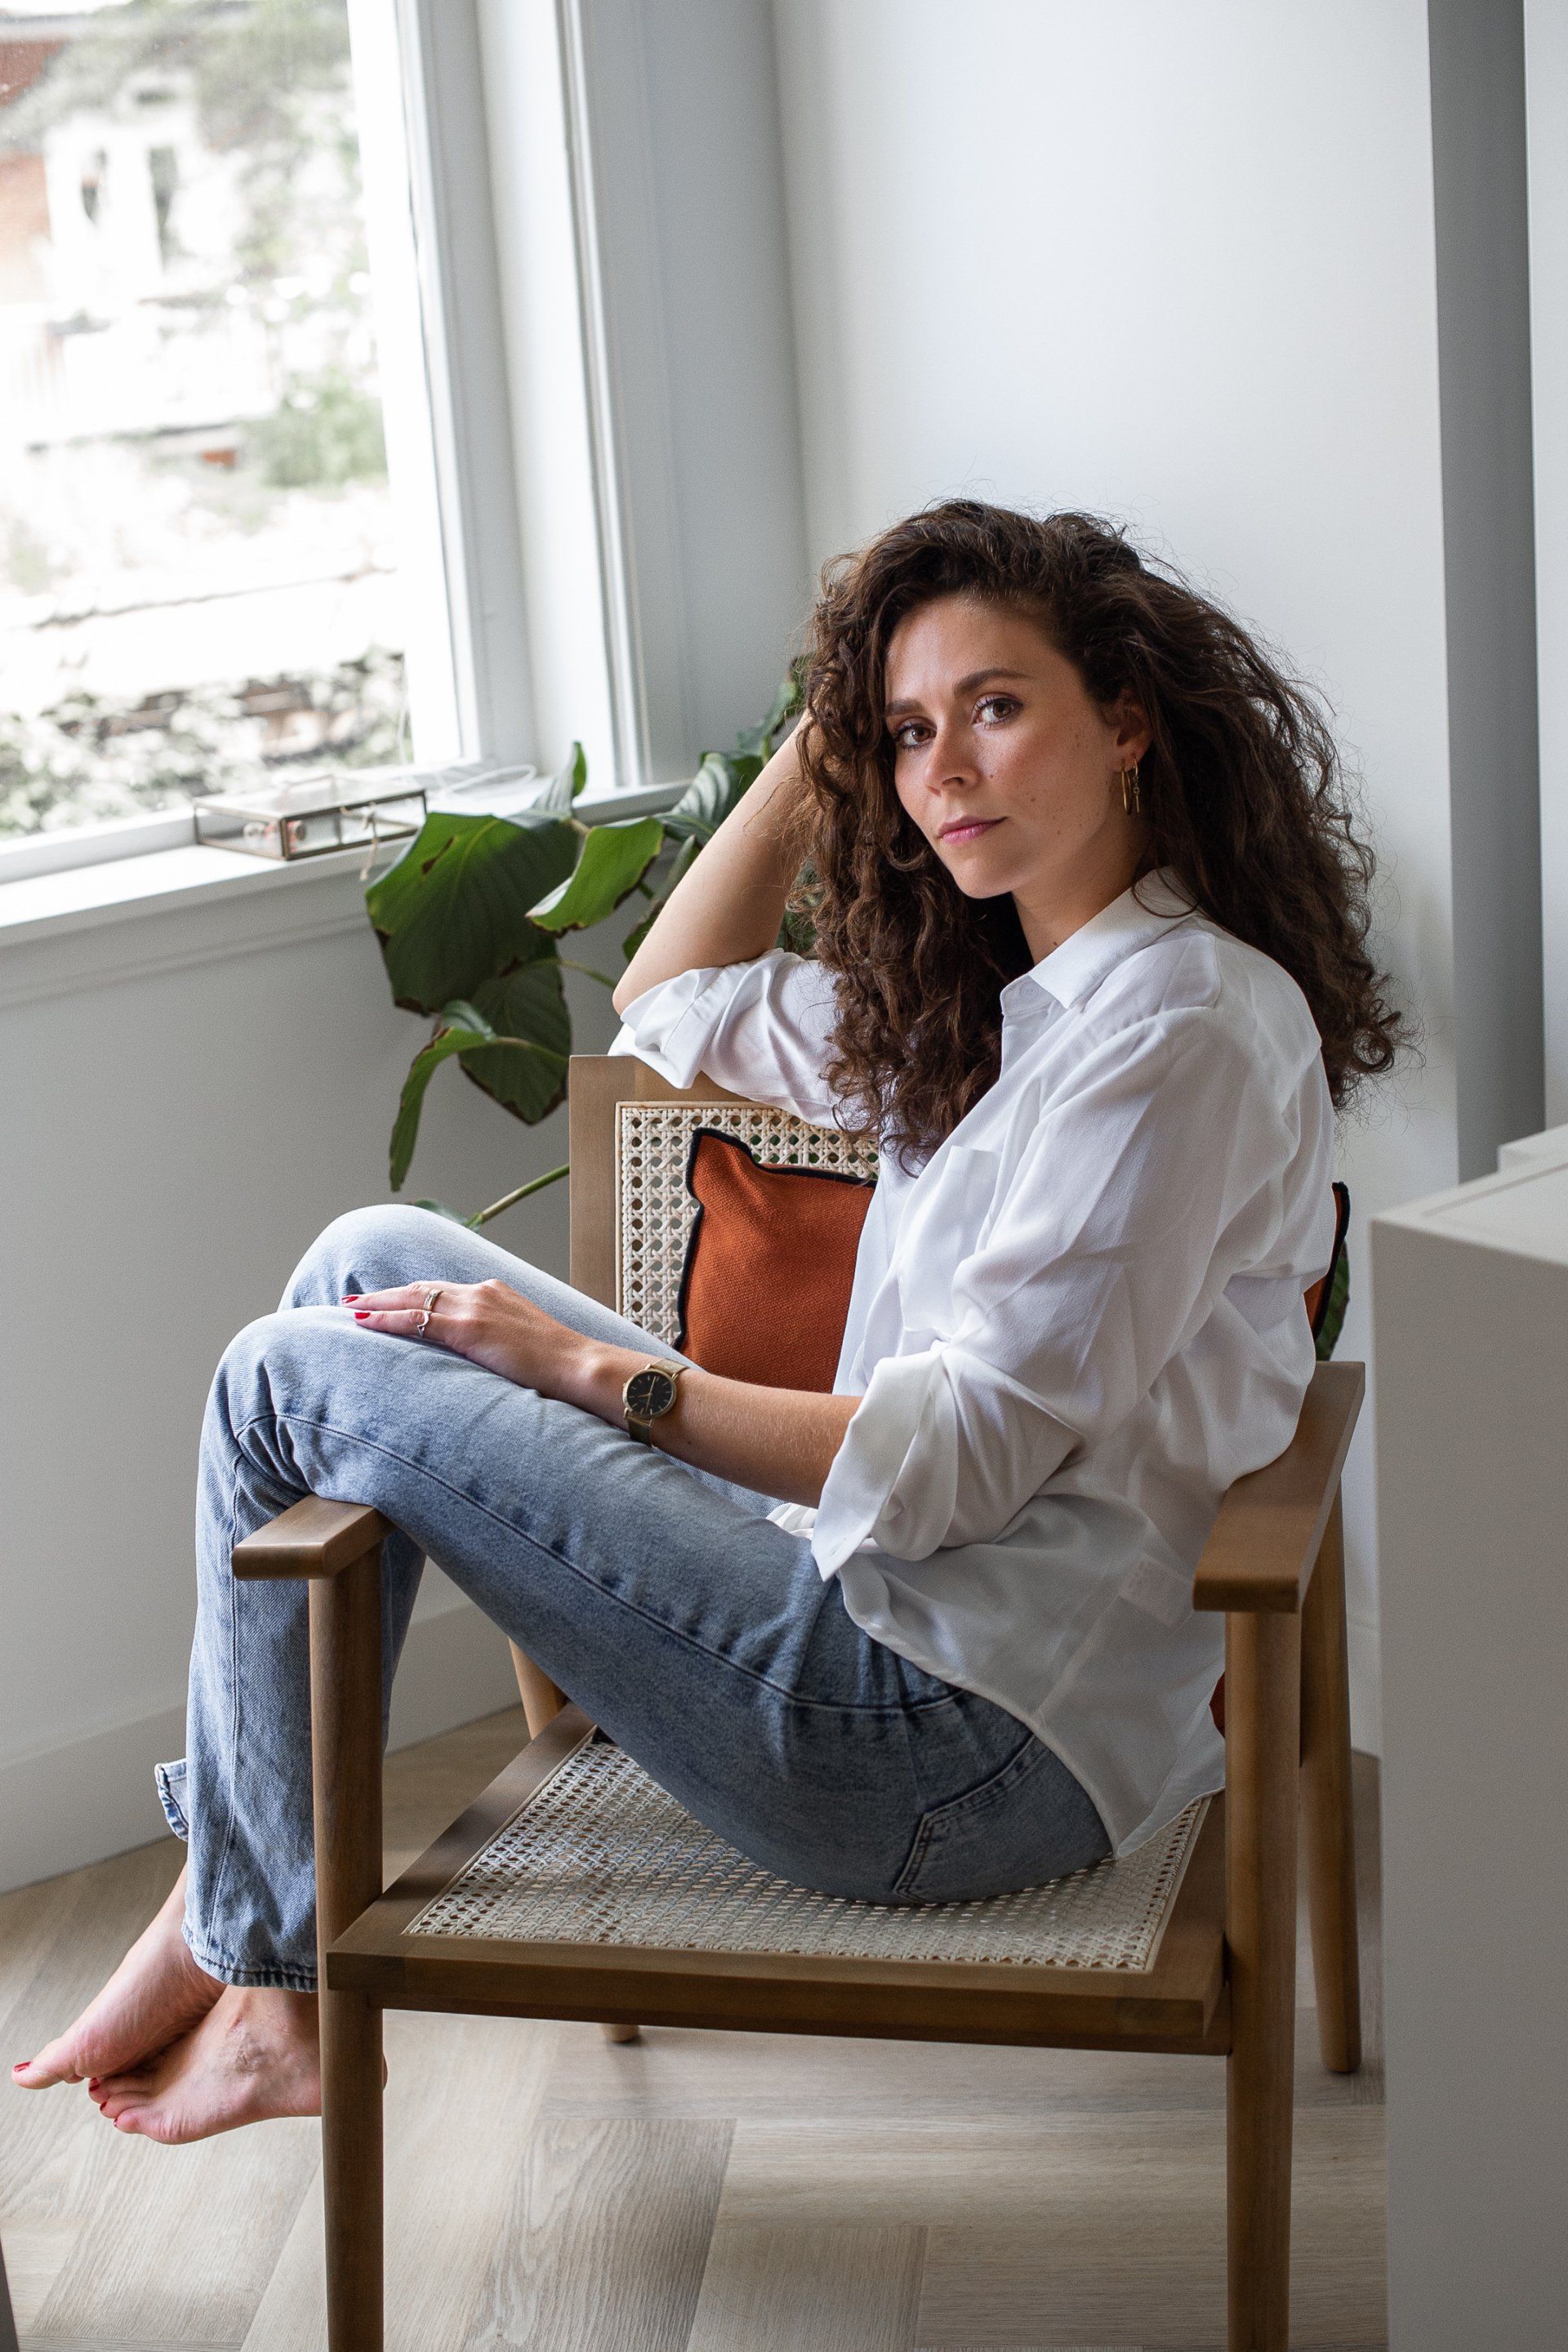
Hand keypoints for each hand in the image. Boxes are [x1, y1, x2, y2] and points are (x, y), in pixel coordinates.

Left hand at [344, 1280, 599, 1404]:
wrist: (577, 1365)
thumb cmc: (557, 1364)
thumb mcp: (523, 1342)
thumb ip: (498, 1339)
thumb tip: (484, 1356)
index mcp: (495, 1292)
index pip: (442, 1289)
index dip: (411, 1294)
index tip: (389, 1298)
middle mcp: (481, 1291)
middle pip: (420, 1288)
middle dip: (385, 1293)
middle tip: (355, 1300)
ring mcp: (474, 1307)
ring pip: (412, 1299)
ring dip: (377, 1303)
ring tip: (351, 1309)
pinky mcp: (469, 1328)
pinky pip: (417, 1320)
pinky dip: (387, 1319)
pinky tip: (367, 1322)